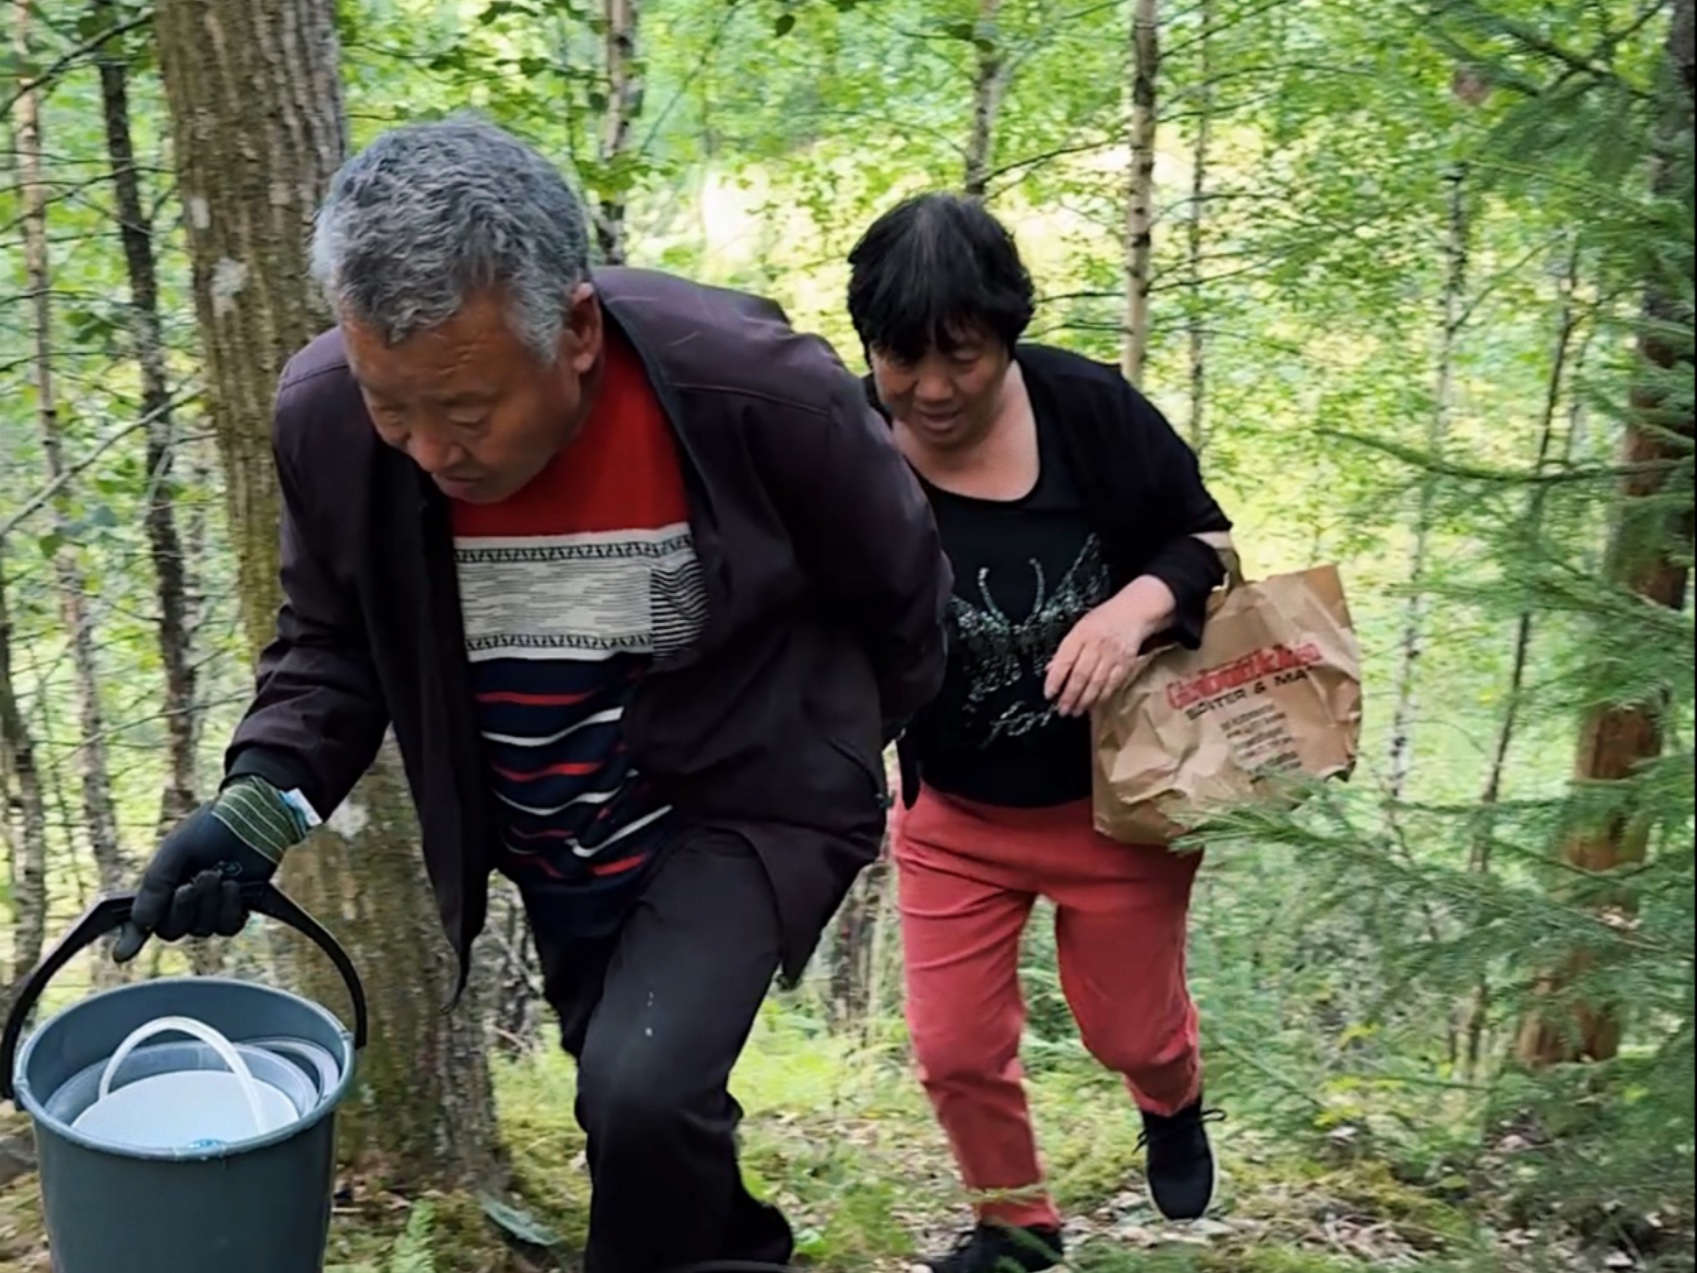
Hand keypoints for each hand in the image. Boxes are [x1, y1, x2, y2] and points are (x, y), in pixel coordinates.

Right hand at [112, 779, 302, 961]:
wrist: (252, 816)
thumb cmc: (211, 827)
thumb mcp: (176, 850)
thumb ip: (157, 883)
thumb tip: (141, 923)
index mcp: (162, 886)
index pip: (142, 920)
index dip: (130, 938)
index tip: (122, 954)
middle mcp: (182, 901)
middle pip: (172, 930)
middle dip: (183, 908)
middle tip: (197, 879)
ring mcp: (210, 907)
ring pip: (201, 929)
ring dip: (209, 904)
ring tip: (218, 874)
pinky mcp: (237, 908)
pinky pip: (228, 927)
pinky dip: (229, 909)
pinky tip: (233, 886)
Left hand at [1044, 580, 1173, 717]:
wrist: (1133, 613)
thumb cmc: (1102, 621)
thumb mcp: (1079, 628)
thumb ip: (1065, 650)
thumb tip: (1050, 670)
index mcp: (1080, 634)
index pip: (1065, 660)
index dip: (1055, 679)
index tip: (1049, 694)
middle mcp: (1096, 644)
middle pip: (1081, 675)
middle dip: (1070, 695)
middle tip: (1062, 709)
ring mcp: (1112, 655)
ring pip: (1096, 682)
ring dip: (1084, 700)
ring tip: (1075, 711)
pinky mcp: (1126, 663)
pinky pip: (1112, 684)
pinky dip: (1102, 697)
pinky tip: (1094, 706)